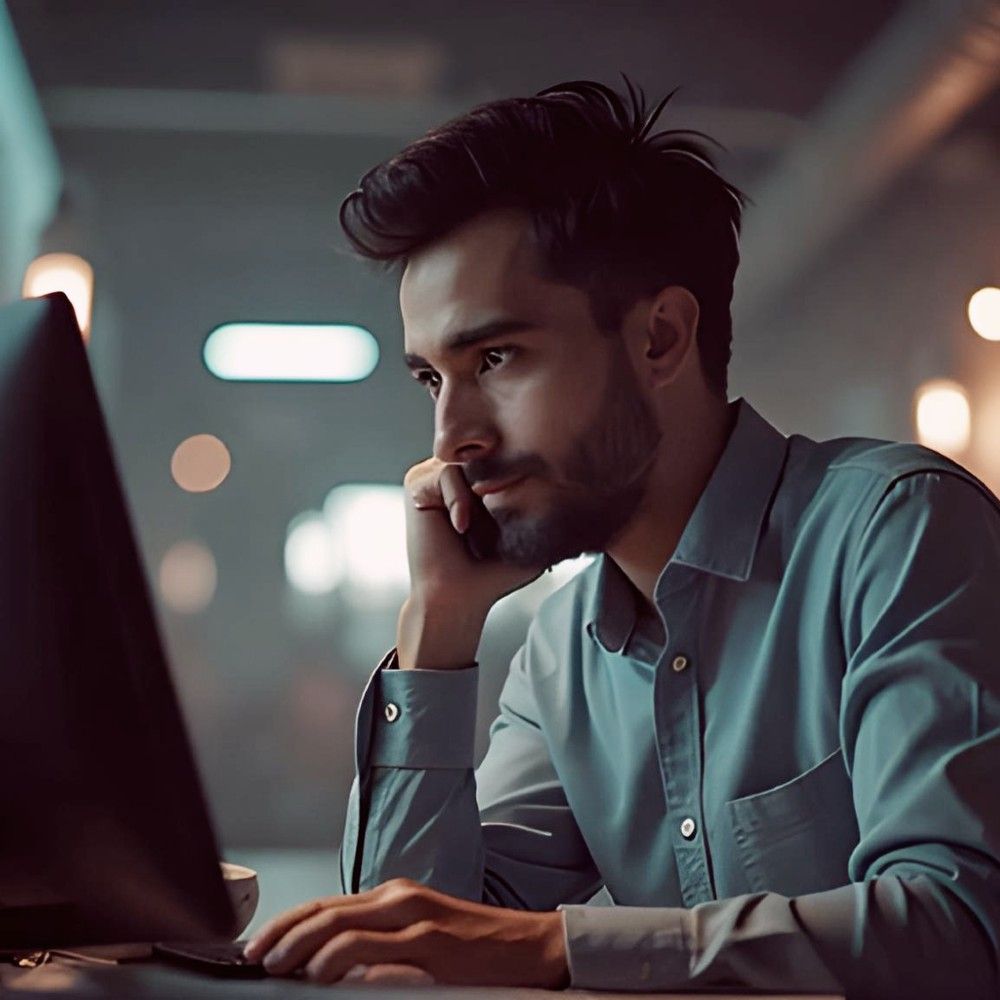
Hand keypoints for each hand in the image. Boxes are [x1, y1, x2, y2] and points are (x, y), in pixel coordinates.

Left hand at [242, 876, 569, 987]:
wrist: (529, 944)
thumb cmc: (473, 944)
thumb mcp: (419, 932)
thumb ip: (378, 941)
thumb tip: (328, 962)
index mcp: (393, 896)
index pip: (326, 905)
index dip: (287, 922)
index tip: (259, 944)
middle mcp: (400, 900)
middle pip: (327, 912)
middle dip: (284, 934)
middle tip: (257, 959)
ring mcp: (416, 920)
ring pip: (344, 927)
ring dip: (303, 949)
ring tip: (280, 969)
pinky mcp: (432, 944)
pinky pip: (375, 952)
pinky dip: (342, 963)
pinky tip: (324, 976)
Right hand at [403, 456, 548, 612]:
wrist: (460, 595)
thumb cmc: (495, 571)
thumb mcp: (532, 534)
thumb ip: (553, 509)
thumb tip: (592, 494)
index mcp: (481, 479)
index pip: (506, 455)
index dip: (519, 470)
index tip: (524, 502)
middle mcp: (458, 472)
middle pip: (487, 453)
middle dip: (500, 479)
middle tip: (501, 514)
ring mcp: (435, 475)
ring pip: (467, 463)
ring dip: (478, 494)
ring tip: (476, 528)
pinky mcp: (417, 482)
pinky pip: (446, 473)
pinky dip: (458, 499)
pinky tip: (461, 526)